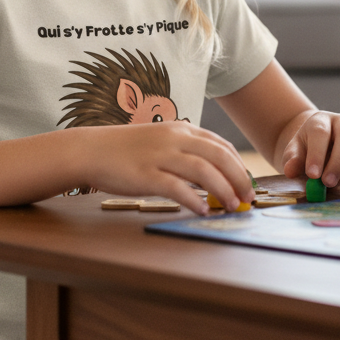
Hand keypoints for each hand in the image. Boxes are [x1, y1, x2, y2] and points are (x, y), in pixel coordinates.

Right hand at [78, 122, 253, 214]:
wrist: (91, 150)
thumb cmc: (126, 150)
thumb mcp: (160, 141)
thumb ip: (184, 152)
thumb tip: (212, 174)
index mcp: (180, 129)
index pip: (221, 145)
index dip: (239, 165)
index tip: (248, 183)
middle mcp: (174, 138)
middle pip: (219, 156)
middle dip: (239, 178)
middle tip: (249, 198)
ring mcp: (160, 156)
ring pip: (204, 171)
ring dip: (224, 190)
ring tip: (233, 206)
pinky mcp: (146, 175)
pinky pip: (177, 188)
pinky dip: (194, 200)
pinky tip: (203, 210)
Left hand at [280, 110, 339, 187]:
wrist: (320, 144)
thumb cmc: (307, 149)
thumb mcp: (295, 152)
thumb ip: (293, 159)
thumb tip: (291, 170)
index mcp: (320, 121)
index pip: (320, 132)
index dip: (317, 153)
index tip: (313, 175)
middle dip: (339, 160)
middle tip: (329, 182)